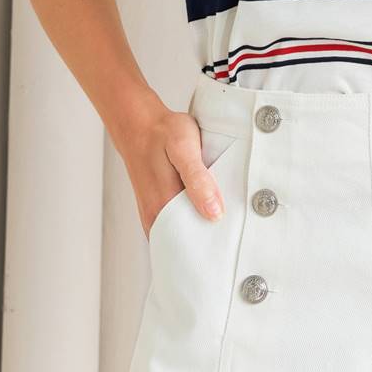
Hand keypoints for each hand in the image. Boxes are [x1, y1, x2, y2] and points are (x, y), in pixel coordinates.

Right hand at [120, 108, 225, 237]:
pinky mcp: (156, 207)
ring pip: (183, 234)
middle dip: (209, 242)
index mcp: (163, 206)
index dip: (211, 247)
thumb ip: (198, 180)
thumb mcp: (183, 148)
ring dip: (201, 232)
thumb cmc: (164, 133)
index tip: (232, 244)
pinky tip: (206, 212)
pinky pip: (176, 224)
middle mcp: (156, 216)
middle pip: (188, 243)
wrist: (139, 124)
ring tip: (223, 226)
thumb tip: (214, 213)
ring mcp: (154, 213)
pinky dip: (192, 222)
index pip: (191, 245)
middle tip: (232, 237)